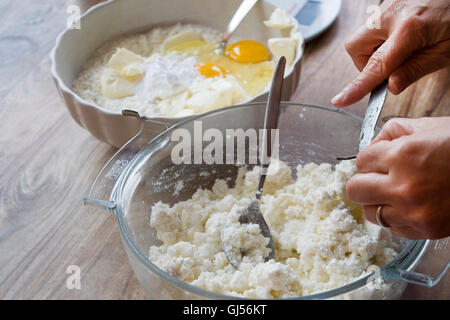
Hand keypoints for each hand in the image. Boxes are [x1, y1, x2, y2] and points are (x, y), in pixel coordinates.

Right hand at [332, 0, 449, 106]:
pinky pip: (373, 29)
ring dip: (374, 51)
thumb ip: (416, 69)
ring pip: (362, 38)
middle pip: (355, 47)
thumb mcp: (445, 51)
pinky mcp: (389, 5)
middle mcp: (391, 15)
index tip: (341, 100)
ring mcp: (388, 7)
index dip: (356, 87)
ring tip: (401, 50)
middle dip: (365, 64)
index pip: (374, 66)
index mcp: (408, 29)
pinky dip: (382, 40)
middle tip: (389, 69)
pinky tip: (403, 39)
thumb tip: (391, 87)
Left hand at [346, 117, 449, 238]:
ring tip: (395, 193)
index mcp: (402, 154)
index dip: (369, 159)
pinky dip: (397, 218)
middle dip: (364, 181)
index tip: (378, 160)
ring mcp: (414, 211)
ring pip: (370, 213)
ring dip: (378, 202)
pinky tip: (411, 206)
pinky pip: (393, 229)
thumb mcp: (428, 126)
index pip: (360, 161)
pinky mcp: (426, 230)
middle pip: (354, 190)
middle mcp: (404, 186)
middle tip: (377, 178)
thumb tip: (372, 143)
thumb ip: (393, 131)